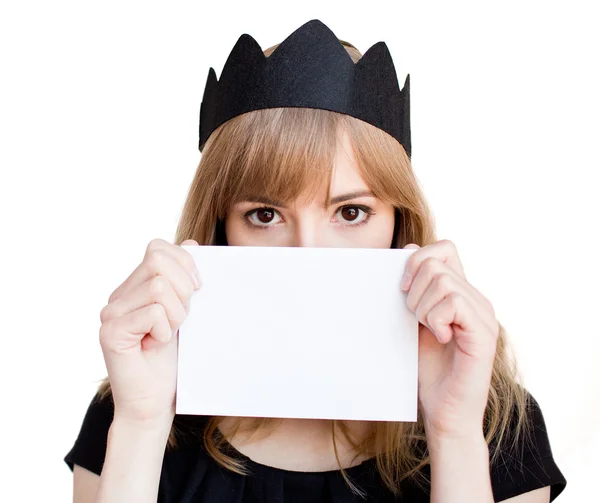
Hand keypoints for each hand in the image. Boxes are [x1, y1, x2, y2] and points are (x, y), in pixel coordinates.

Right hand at [99, 238, 201, 424]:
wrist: (157, 402)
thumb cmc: (173, 359)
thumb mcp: (186, 311)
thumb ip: (185, 279)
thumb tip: (192, 244)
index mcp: (135, 286)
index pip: (159, 247)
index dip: (185, 264)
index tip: (196, 291)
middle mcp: (118, 295)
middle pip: (159, 260)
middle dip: (183, 289)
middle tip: (180, 320)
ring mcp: (111, 313)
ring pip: (159, 286)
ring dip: (177, 315)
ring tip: (167, 336)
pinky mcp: (110, 332)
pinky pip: (153, 313)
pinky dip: (165, 330)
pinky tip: (155, 346)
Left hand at [401, 240, 498, 438]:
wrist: (444, 413)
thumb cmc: (428, 370)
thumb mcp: (414, 321)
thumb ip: (413, 290)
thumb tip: (405, 250)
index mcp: (461, 292)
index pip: (444, 248)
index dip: (417, 259)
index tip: (402, 289)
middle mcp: (476, 299)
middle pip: (436, 263)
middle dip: (413, 289)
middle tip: (415, 318)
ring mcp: (483, 315)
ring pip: (443, 282)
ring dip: (423, 308)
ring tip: (429, 331)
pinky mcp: (483, 334)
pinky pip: (455, 304)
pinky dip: (437, 320)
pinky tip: (441, 339)